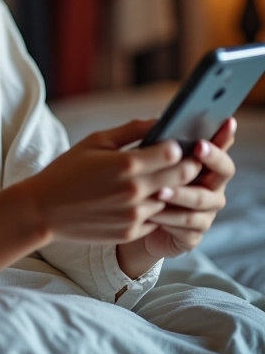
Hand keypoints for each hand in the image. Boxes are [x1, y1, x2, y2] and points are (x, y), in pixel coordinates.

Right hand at [28, 119, 200, 244]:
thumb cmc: (67, 170)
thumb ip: (131, 130)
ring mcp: (135, 214)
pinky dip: (156, 209)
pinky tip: (145, 200)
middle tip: (188, 160)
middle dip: (188, 167)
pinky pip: (157, 219)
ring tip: (166, 180)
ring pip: (172, 200)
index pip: (176, 154)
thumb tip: (159, 122)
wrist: (44, 209)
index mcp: (126, 163)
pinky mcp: (131, 232)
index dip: (183, 147)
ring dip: (172, 190)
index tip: (183, 143)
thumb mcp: (95, 141)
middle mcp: (135, 190)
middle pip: (182, 177)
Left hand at [137, 117, 236, 259]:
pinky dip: (169, 218)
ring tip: (160, 189)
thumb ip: (152, 141)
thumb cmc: (136, 182)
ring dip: (182, 193)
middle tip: (198, 148)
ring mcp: (205, 211)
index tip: (226, 121)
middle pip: (223, 170)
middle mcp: (210, 186)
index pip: (218, 145)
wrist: (126, 221)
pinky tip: (152, 213)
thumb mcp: (139, 159)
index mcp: (199, 165)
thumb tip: (159, 119)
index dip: (225, 135)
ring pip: (202, 199)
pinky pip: (186, 225)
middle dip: (211, 158)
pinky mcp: (192, 234)